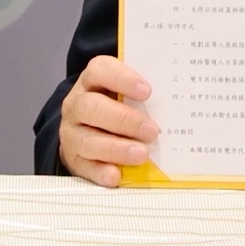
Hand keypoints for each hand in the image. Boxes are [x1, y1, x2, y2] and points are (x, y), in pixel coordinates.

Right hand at [54, 54, 155, 187]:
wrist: (85, 129)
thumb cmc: (114, 107)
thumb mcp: (122, 94)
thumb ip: (139, 96)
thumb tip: (173, 105)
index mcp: (91, 81)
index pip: (100, 70)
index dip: (122, 79)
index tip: (147, 92)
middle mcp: (77, 104)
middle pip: (92, 107)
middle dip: (123, 120)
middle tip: (151, 130)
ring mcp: (71, 133)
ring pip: (88, 140)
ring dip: (116, 148)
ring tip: (142, 154)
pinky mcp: (73, 159)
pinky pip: (84, 167)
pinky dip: (101, 172)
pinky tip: (117, 175)